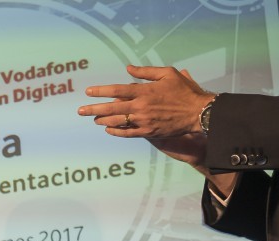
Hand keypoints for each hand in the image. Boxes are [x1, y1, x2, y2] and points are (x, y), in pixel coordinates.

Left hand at [77, 65, 213, 138]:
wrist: (198, 112)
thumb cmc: (184, 91)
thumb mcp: (168, 74)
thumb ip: (147, 72)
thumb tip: (128, 69)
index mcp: (145, 91)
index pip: (116, 90)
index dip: (100, 91)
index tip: (88, 92)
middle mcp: (141, 106)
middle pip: (111, 108)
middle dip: (93, 109)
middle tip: (80, 111)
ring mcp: (143, 120)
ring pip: (116, 122)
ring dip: (102, 121)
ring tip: (93, 119)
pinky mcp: (148, 132)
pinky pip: (126, 133)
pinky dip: (115, 131)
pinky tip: (108, 129)